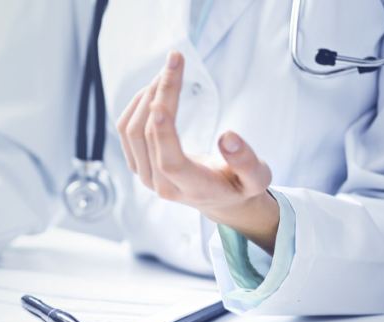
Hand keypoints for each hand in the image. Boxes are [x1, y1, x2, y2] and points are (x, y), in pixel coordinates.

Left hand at [117, 51, 280, 253]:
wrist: (219, 199)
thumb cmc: (240, 185)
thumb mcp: (258, 178)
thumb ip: (246, 161)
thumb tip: (228, 136)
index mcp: (193, 188)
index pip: (170, 162)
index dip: (162, 133)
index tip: (159, 101)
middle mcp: (162, 184)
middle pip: (147, 136)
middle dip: (161, 93)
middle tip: (176, 60)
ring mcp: (145, 175)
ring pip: (131, 131)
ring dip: (148, 95)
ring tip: (169, 71)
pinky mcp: (137, 164)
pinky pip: (125, 131)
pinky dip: (138, 104)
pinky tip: (156, 88)